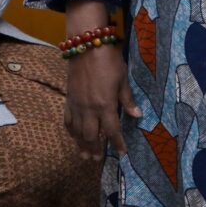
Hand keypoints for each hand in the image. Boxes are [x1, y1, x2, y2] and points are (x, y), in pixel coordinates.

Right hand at [64, 0, 140, 159]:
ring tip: (85, 155)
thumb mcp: (123, 79)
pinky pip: (68, 121)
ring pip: (77, 132)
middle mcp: (89, 109)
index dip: (117, 143)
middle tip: (98, 159)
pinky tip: (73, 136)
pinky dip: (71, 132)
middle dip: (96, 149)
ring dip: (81, 145)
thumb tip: (137, 116)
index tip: (122, 153)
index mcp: (106, 105)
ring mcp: (77, 105)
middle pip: (92, 136)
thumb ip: (128, 99)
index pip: (112, 131)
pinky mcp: (68, 99)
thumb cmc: (109, 61)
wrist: (86, 47)